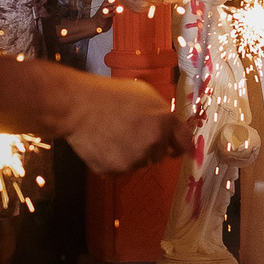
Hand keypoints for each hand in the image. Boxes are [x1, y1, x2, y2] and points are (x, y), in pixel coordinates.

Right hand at [60, 74, 176, 174]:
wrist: (79, 106)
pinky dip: (113, 159)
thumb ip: (162, 113)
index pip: (184, 142)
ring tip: (113, 134)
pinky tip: (103, 142)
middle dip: (151, 146)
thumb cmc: (110, 95)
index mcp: (164, 122)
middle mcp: (153, 143)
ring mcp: (134, 159)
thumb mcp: (144, 93)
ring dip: (131, 153)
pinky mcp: (115, 169)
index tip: (181, 151)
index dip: (183, 147)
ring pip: (139, 162)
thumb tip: (170, 127)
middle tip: (131, 131)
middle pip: (160, 154)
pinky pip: (119, 168)